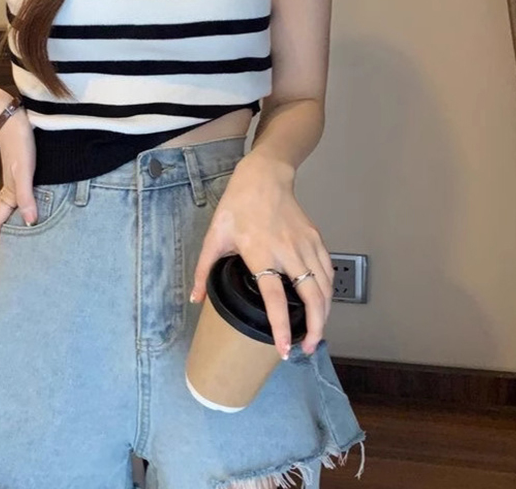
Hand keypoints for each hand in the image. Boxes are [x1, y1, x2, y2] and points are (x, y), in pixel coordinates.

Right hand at [0, 104, 36, 265]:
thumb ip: (27, 196)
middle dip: (1, 240)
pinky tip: (32, 212)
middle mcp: (10, 191)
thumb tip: (30, 222)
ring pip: (11, 211)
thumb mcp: (24, 171)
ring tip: (19, 242)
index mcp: (8, 193)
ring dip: (11, 226)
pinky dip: (23, 210)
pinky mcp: (23, 174)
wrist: (14, 120)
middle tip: (6, 259)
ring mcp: (16, 183)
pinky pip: (21, 199)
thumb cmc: (19, 144)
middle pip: (2, 220)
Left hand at [189, 154, 334, 359]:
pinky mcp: (316, 239)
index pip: (275, 297)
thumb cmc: (237, 205)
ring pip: (325, 287)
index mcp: (260, 253)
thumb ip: (204, 270)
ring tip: (315, 333)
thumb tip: (195, 299)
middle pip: (312, 297)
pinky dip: (329, 292)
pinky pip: (328, 271)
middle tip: (305, 348)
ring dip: (325, 314)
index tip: (285, 348)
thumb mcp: (214, 236)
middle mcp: (287, 251)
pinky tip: (322, 304)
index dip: (282, 325)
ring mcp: (305, 245)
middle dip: (315, 329)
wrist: (263, 177)